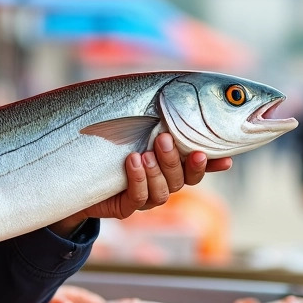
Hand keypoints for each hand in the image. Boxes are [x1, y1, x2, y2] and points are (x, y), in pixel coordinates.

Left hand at [49, 133, 230, 234]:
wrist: (77, 173)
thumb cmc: (109, 145)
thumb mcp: (132, 128)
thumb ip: (156, 120)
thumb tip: (177, 95)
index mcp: (171, 168)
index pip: (198, 169)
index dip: (212, 166)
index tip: (226, 159)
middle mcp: (163, 185)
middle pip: (181, 179)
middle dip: (176, 160)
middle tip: (164, 139)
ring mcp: (147, 198)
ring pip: (163, 191)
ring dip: (157, 171)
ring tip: (146, 153)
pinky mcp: (126, 207)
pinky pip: (139, 197)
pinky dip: (138, 179)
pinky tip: (132, 161)